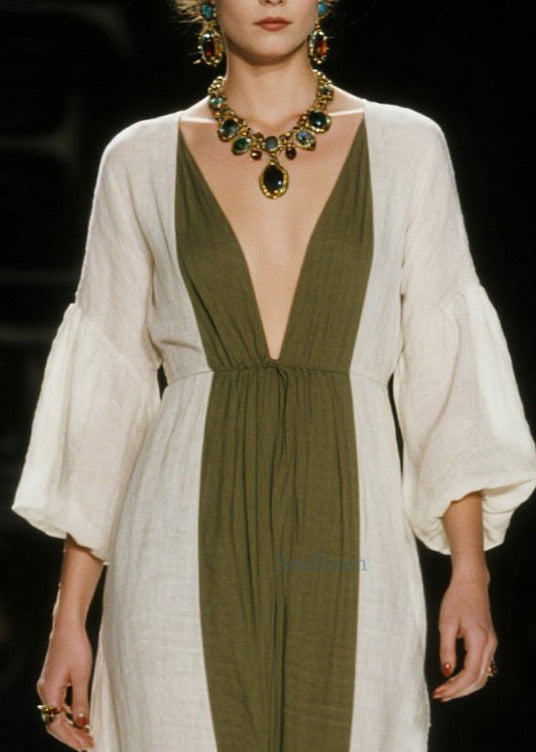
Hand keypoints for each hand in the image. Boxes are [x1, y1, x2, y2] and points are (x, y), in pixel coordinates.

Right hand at [36, 619, 94, 749]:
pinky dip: (68, 714)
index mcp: (49, 691)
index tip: (85, 745)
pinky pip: (58, 704)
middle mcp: (44, 691)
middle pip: (54, 722)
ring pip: (55, 714)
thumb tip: (83, 723)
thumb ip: (81, 701)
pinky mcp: (52, 681)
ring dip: (70, 726)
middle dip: (70, 735)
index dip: (70, 737)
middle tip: (88, 744)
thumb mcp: (82, 675)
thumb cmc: (76, 647)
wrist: (68, 626)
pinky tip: (79, 719)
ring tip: (86, 735)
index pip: (56, 724)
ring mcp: (47, 686)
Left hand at [432, 571, 496, 701]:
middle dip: (460, 691)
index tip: (440, 692)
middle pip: (479, 679)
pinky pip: (482, 666)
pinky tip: (456, 679)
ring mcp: (491, 644)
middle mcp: (490, 645)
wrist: (471, 583)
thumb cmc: (457, 599)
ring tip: (446, 691)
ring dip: (465, 687)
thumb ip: (446, 648)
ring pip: (482, 675)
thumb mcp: (446, 623)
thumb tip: (447, 672)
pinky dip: (470, 677)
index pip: (470, 674)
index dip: (455, 687)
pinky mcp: (488, 642)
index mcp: (480, 640)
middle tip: (441, 696)